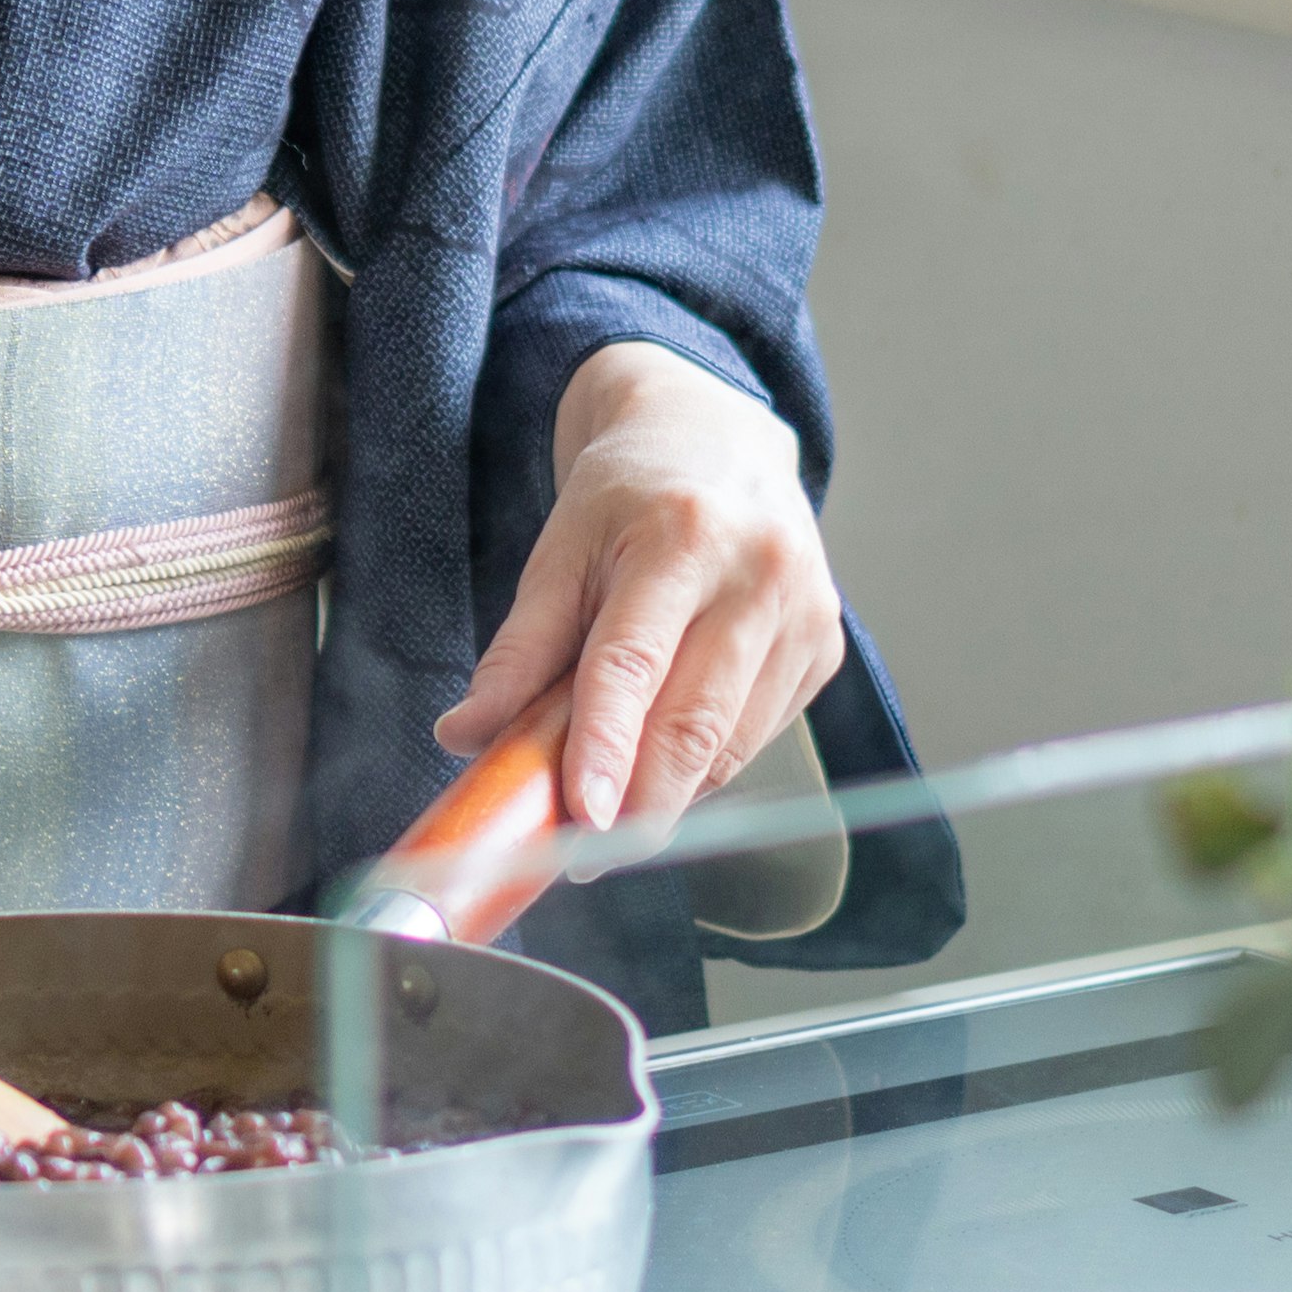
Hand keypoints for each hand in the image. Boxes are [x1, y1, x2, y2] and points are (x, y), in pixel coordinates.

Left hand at [431, 341, 841, 830]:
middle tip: (582, 855)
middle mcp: (758, 574)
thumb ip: (519, 648)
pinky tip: (664, 761)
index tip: (585, 817)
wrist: (716, 436)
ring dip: (667, 794)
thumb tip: (466, 736)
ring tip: (612, 808)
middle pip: (694, 722)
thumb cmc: (628, 495)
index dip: (608, 746)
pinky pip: (755, 737)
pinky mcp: (825, 648)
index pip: (634, 662)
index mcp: (680, 536)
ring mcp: (805, 613)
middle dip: (638, 804)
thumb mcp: (559, 550)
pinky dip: (702, 766)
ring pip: (729, 745)